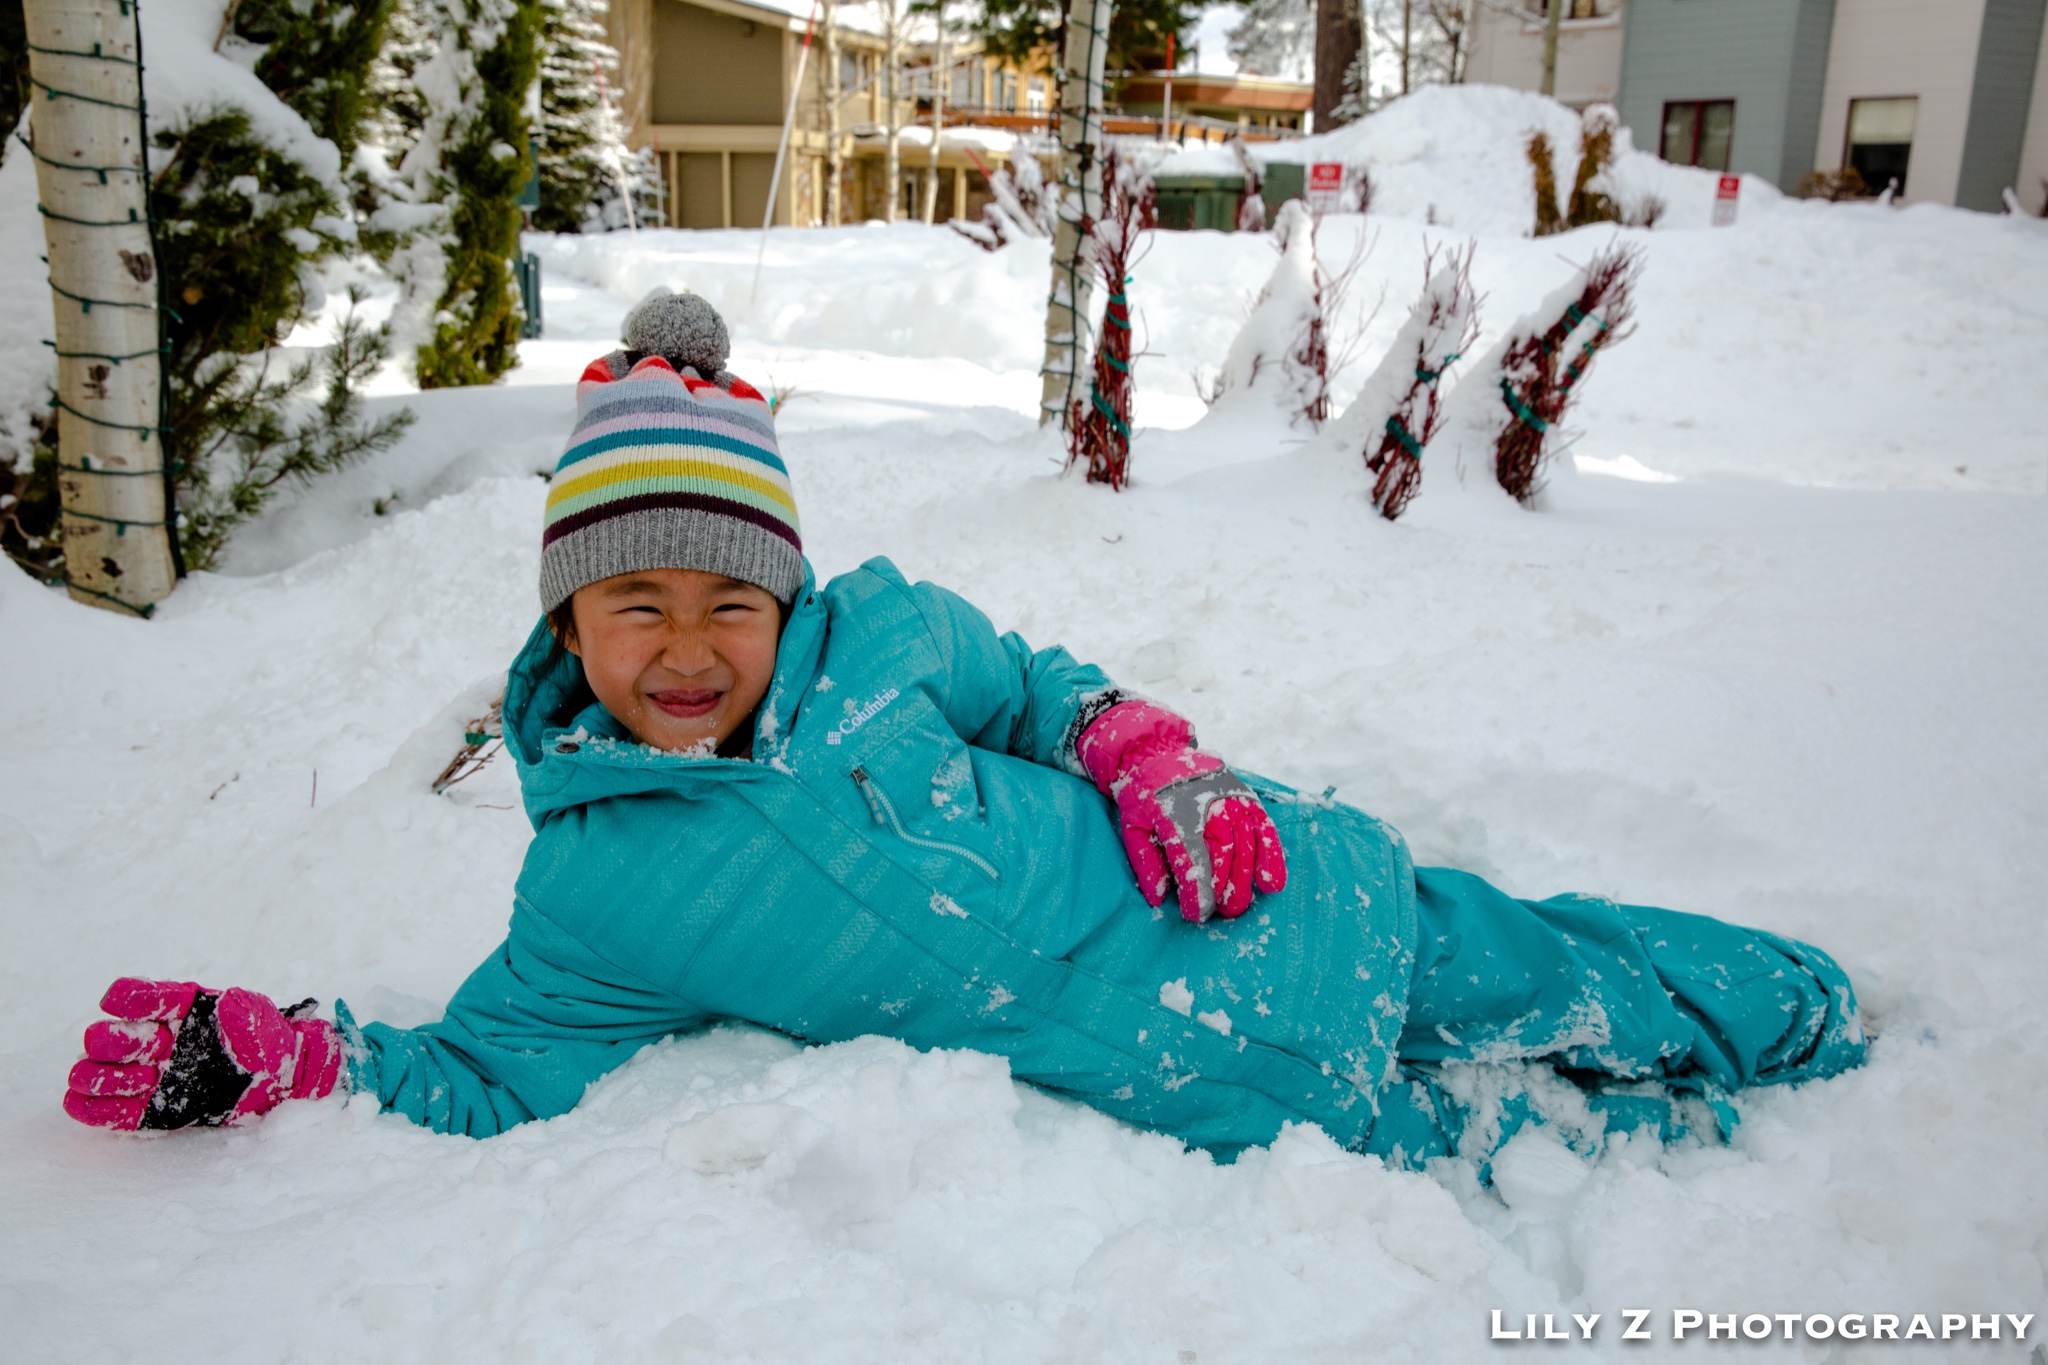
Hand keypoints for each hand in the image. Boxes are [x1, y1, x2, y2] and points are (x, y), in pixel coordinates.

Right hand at [64, 978, 342, 1130]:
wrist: (285, 1079)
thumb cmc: (272, 1040)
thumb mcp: (263, 1019)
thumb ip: (244, 1011)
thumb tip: (226, 1003)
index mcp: (183, 1010)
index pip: (141, 996)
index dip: (127, 999)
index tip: (122, 1004)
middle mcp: (162, 1040)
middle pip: (112, 1037)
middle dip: (113, 1044)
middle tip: (133, 1053)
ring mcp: (156, 1074)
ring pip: (102, 1073)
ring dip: (101, 1076)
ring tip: (120, 1081)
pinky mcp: (158, 1108)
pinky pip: (114, 1111)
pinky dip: (93, 1108)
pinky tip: (80, 1103)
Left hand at [1076, 700, 1286, 922]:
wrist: (1158, 750)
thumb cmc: (1143, 794)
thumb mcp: (1132, 825)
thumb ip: (1145, 862)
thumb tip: (1159, 898)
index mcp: (1175, 815)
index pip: (1192, 862)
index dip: (1197, 893)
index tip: (1197, 914)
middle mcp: (1208, 807)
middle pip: (1223, 858)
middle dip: (1223, 891)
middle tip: (1220, 913)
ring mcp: (1230, 800)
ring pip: (1245, 847)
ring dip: (1245, 880)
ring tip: (1240, 905)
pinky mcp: (1245, 796)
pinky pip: (1265, 828)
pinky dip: (1272, 855)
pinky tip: (1272, 882)